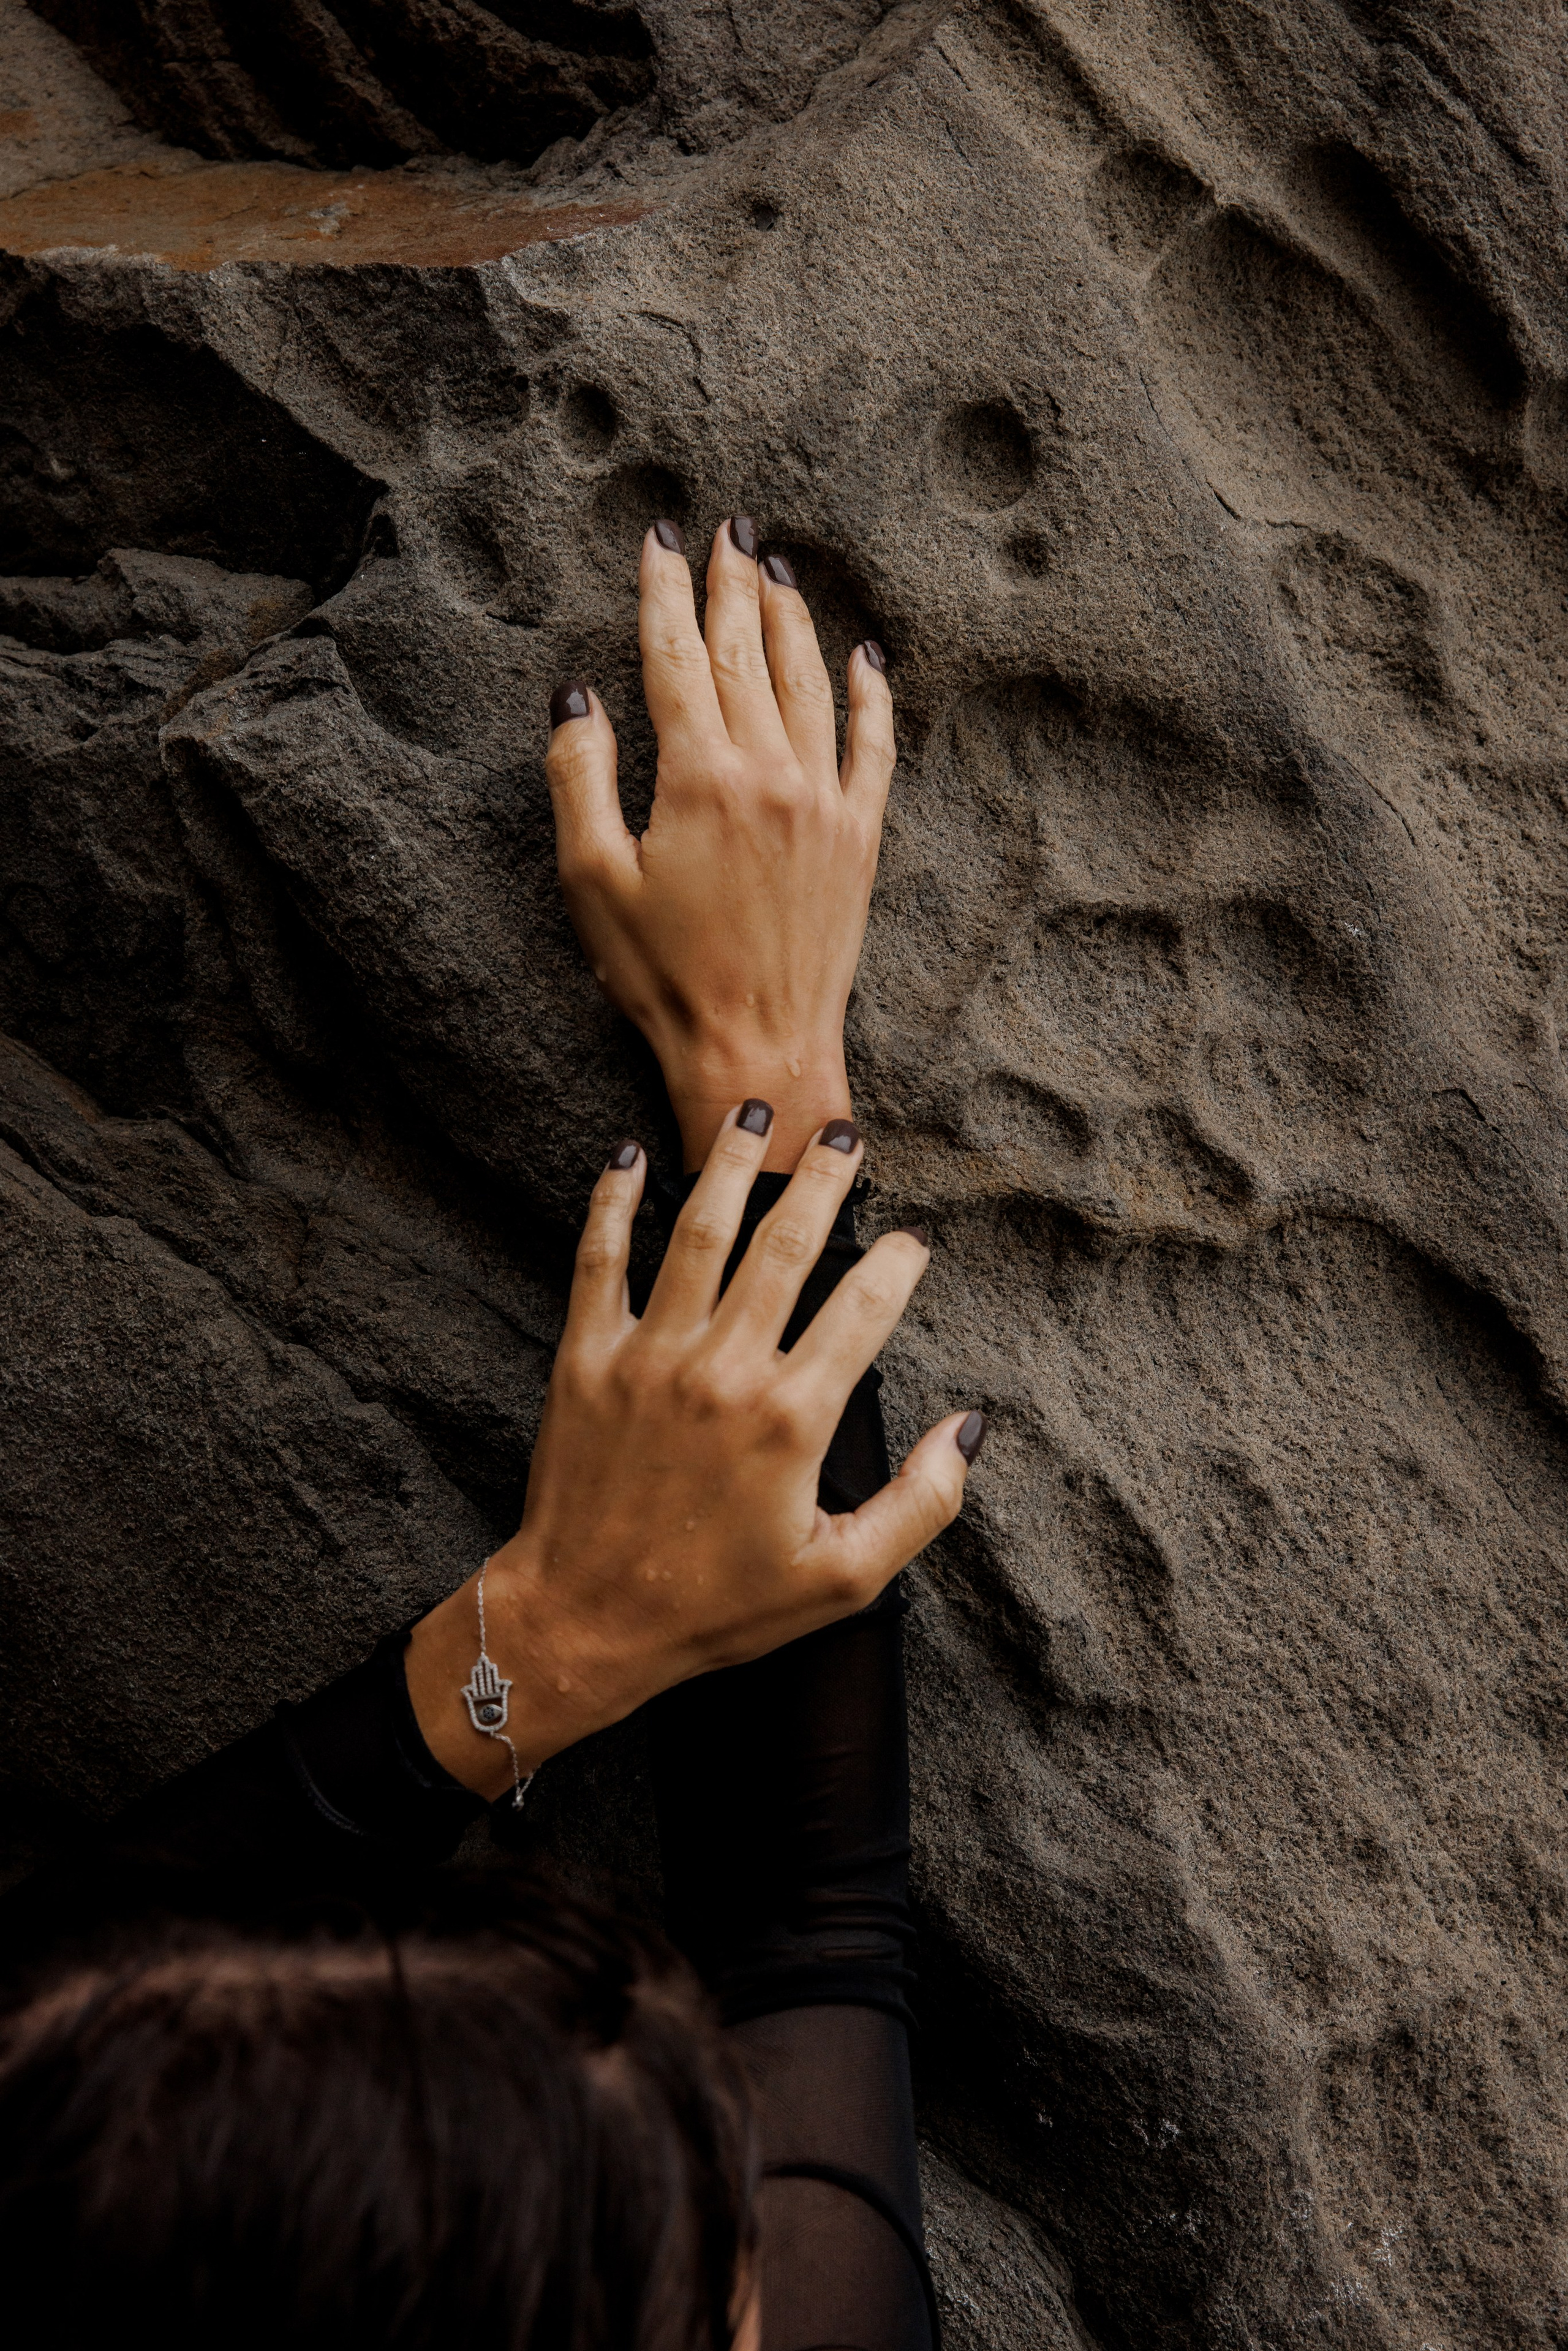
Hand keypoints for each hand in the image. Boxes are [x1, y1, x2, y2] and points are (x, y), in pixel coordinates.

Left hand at [405, 1104, 981, 1797]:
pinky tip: (629, 1155)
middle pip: (785, 1246)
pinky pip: (598, 1260)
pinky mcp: (586, 1360)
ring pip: (698, 1233)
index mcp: (793, 1419)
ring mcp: (649, 1358)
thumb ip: (920, 1503)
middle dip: (822, 1180)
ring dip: (731, 1165)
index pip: (863, 1309)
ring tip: (756, 1115)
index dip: (897, 1264)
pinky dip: (613, 1203)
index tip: (912, 1241)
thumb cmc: (718, 1609)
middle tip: (844, 1135)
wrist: (583, 1623)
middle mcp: (724, 1371)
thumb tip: (970, 1429)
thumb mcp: (843, 1579)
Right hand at [544, 518, 894, 1169]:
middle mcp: (771, 774)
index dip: (663, 592)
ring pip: (811, 684)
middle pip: (747, 654)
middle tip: (726, 531)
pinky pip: (874, 747)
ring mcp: (824, 803)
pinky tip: (864, 658)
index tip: (660, 540)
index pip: (675, 657)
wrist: (757, 1046)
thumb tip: (577, 699)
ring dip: (792, 621)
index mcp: (699, 776)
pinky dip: (870, 697)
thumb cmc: (662, 976)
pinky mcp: (859, 838)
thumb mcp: (591, 881)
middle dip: (731, 585)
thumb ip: (579, 779)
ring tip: (775, 572)